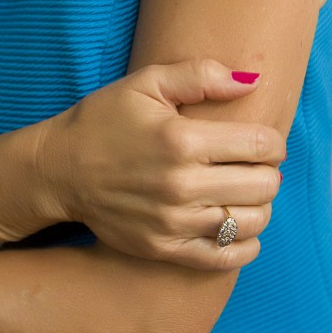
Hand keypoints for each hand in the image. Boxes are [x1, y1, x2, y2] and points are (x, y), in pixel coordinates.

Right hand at [39, 60, 283, 268]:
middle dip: (268, 172)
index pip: (261, 145)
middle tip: (253, 165)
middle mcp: (181, 184)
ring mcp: (173, 221)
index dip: (272, 141)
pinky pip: (225, 257)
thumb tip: (252, 82)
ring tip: (244, 193)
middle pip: (263, 185)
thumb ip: (200, 75)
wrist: (59, 169)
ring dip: (259, 206)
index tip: (262, 140)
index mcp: (181, 140)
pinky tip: (236, 226)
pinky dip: (244, 245)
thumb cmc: (103, 120)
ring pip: (251, 222)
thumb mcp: (145, 83)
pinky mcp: (164, 248)